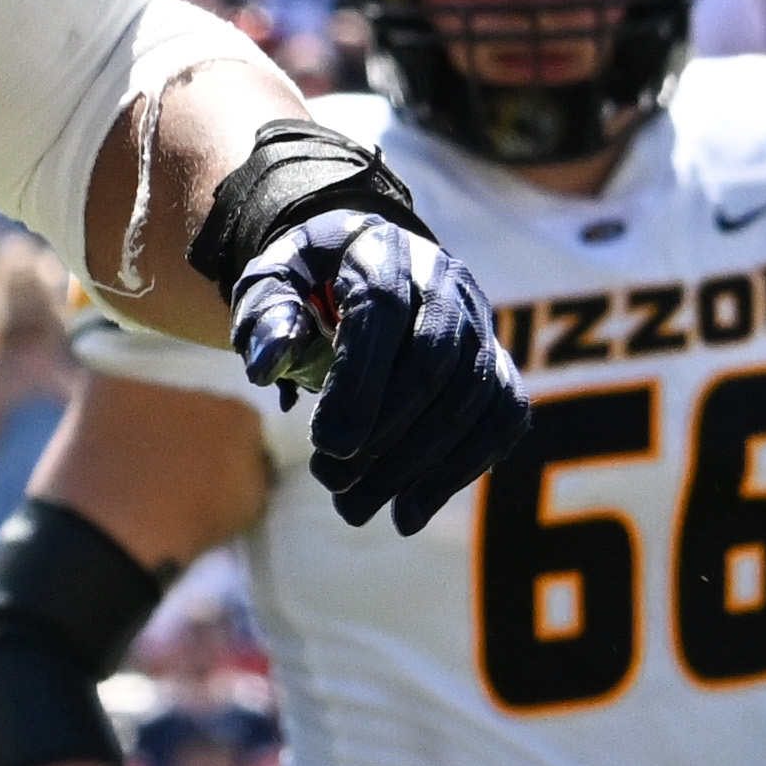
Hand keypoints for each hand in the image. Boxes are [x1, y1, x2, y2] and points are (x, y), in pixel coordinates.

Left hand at [228, 208, 514, 533]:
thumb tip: (268, 363)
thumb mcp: (267, 285)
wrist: (355, 266)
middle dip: (387, 433)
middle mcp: (446, 281)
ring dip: (417, 465)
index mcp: (384, 253)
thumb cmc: (303, 283)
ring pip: (472, 396)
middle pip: (436, 360)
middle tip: (332, 484)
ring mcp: (479, 323)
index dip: (360, 382)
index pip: (385, 312)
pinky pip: (501, 416)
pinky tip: (410, 512)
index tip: (327, 446)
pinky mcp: (494, 362)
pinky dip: (461, 470)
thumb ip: (264, 317)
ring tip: (355, 509)